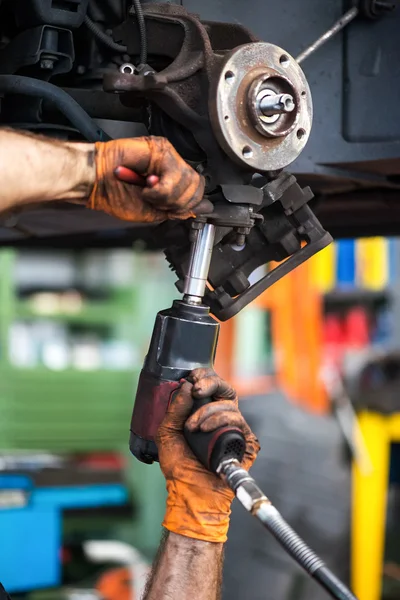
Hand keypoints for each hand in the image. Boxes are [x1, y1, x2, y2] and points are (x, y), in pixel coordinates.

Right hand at [88, 136, 209, 221]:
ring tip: (147, 193)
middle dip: (178, 202)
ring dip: (167, 196)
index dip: (188, 205)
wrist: (96, 183)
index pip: (198, 192)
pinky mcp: (160, 148)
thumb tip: (205, 208)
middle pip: (197, 186)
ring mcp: (168, 156)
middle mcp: (173, 166)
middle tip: (157, 203)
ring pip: (188, 181)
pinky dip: (159, 189)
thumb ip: (179, 209)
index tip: (171, 210)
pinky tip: (145, 186)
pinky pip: (174, 174)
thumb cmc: (117, 195)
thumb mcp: (154, 211)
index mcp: (173, 181)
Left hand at [157, 368, 259, 542]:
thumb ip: (175, 407)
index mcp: (205, 412)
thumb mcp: (167, 431)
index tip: (192, 376)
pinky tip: (204, 430)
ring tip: (191, 427)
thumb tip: (187, 385)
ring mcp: (234, 429)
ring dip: (207, 411)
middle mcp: (222, 418)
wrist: (188, 492)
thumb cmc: (178, 465)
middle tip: (197, 388)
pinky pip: (237, 420)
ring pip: (229, 404)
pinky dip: (219, 420)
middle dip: (211, 383)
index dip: (204, 376)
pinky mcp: (245, 441)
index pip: (211, 385)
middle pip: (225, 388)